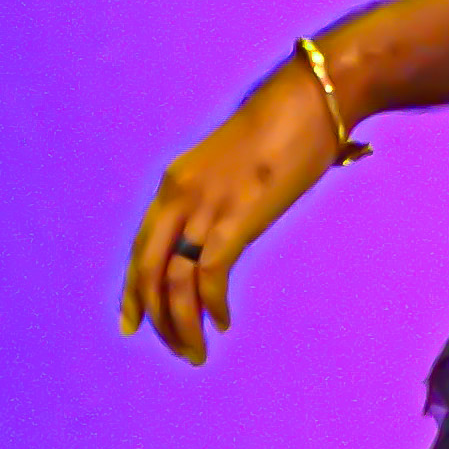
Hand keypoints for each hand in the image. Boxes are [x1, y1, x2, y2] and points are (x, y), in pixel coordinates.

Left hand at [122, 59, 342, 363]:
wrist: (314, 98)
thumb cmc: (289, 123)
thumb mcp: (240, 162)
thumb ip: (226, 192)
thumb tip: (234, 220)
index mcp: (176, 182)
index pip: (141, 247)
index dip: (134, 289)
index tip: (134, 322)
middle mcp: (179, 197)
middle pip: (147, 270)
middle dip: (153, 316)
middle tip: (171, 347)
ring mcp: (205, 207)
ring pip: (173, 282)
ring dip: (182, 324)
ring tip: (196, 351)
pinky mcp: (236, 217)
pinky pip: (209, 275)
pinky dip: (211, 306)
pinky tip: (223, 321)